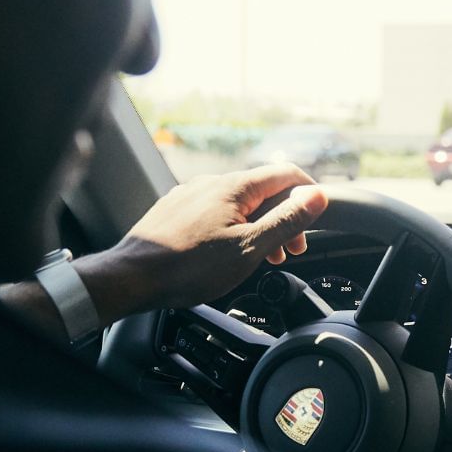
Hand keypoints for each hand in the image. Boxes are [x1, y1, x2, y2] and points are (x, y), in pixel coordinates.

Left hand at [75, 164, 329, 323]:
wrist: (133, 277)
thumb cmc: (190, 267)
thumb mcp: (250, 247)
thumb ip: (286, 220)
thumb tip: (317, 196)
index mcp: (234, 187)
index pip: (286, 174)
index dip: (309, 194)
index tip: (318, 219)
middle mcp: (212, 183)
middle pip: (264, 191)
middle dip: (285, 218)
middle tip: (292, 251)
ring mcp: (192, 195)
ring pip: (240, 203)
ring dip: (260, 226)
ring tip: (263, 257)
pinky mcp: (177, 210)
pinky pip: (216, 211)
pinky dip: (235, 228)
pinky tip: (229, 253)